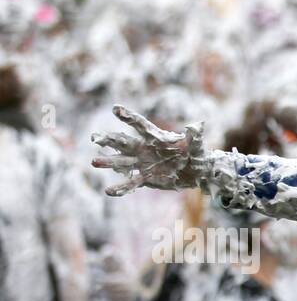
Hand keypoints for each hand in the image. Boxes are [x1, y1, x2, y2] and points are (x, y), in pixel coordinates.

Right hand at [91, 105, 209, 195]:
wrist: (196, 171)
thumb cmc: (195, 153)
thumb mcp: (196, 144)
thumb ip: (194, 136)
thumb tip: (197, 126)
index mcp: (155, 137)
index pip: (140, 125)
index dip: (128, 117)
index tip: (116, 109)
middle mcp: (144, 149)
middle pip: (123, 143)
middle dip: (109, 140)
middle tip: (95, 138)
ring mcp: (142, 164)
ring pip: (122, 162)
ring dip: (108, 162)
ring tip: (94, 162)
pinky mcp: (146, 178)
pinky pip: (131, 183)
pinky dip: (121, 188)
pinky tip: (109, 191)